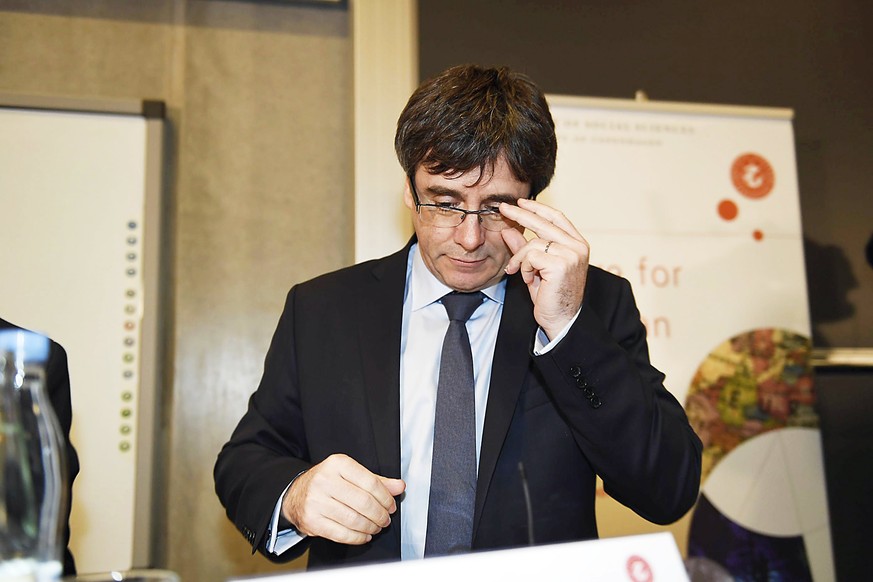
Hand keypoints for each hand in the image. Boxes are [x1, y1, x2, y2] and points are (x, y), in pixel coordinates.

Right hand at [282, 453, 405, 544]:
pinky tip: (364, 535)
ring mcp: (316, 501)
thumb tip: (399, 487)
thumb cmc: (327, 482)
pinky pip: (341, 534)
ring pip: (354, 520)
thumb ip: (376, 480)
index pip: (371, 483)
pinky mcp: (311, 521)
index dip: (386, 498)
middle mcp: (324, 480)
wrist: (295, 494)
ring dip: (370, 527)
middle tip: (385, 519)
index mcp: (337, 464)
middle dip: (380, 515)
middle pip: (363, 502)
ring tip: (376, 527)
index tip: (391, 505)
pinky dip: (357, 538)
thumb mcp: (350, 474)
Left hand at [500, 198, 589, 338]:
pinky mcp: (561, 264)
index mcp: (576, 244)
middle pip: (544, 222)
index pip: (557, 217)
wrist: (561, 320)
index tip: (520, 202)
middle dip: (521, 214)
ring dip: (520, 258)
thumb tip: (508, 230)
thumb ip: (524, 248)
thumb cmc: (551, 296)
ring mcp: (571, 254)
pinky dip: (523, 268)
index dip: (538, 208)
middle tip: (503, 208)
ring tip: (519, 272)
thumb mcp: (535, 268)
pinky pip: (530, 256)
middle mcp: (577, 247)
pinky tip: (529, 280)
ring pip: (533, 243)